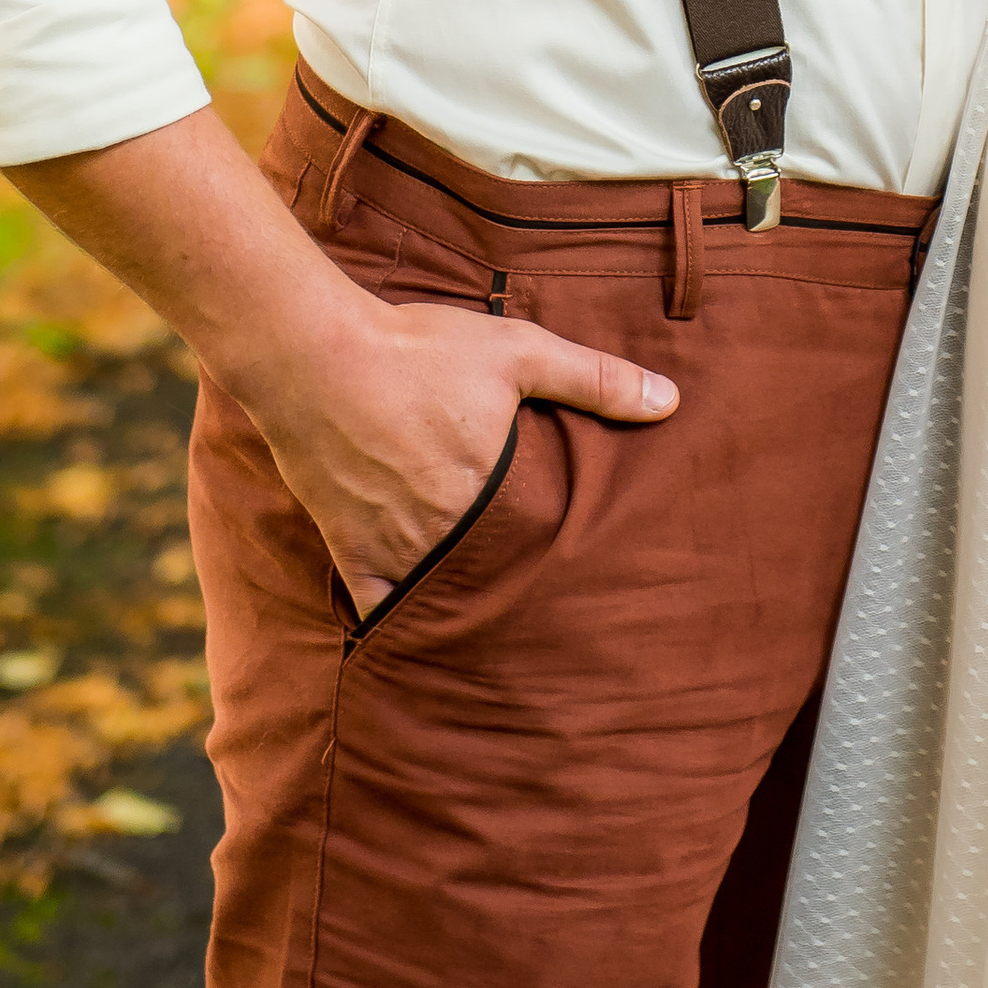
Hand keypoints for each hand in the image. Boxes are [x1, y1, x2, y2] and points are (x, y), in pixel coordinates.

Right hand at [251, 273, 675, 618]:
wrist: (316, 355)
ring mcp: (394, 545)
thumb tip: (671, 402)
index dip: (565, 571)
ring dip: (469, 610)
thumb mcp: (518, 352)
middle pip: (496, 582)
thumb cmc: (419, 350)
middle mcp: (447, 532)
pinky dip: (397, 623)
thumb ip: (593, 379)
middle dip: (521, 596)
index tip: (591, 585)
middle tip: (557, 623)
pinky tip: (420, 636)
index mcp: (494, 494)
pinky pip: (375, 606)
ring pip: (444, 599)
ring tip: (500, 633)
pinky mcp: (349, 545)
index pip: (544, 552)